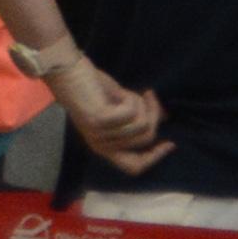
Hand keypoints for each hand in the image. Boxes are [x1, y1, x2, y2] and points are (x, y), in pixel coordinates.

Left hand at [50, 61, 170, 174]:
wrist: (67, 72)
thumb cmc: (92, 87)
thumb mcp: (118, 106)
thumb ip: (137, 117)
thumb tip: (163, 118)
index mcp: (103, 146)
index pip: (133, 166)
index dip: (154, 157)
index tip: (170, 143)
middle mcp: (101, 145)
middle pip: (146, 138)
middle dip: (154, 115)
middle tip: (150, 96)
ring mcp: (99, 134)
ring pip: (142, 125)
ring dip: (141, 104)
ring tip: (129, 93)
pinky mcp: (99, 120)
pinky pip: (133, 113)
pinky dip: (132, 99)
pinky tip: (120, 93)